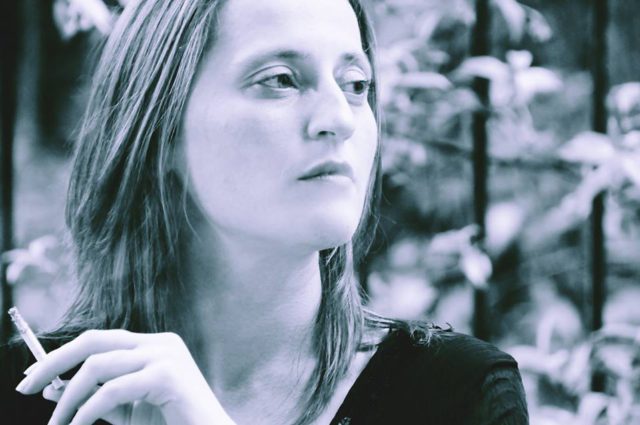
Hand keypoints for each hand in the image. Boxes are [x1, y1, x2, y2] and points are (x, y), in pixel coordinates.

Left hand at [15, 329, 235, 424]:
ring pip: (99, 366)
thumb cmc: (172, 423)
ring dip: (69, 397)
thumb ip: (95, 397)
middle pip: (95, 341)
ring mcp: (166, 355)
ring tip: (57, 423)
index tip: (33, 375)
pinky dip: (87, 411)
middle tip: (26, 386)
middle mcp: (161, 343)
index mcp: (154, 346)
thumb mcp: (127, 410)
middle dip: (55, 362)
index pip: (100, 340)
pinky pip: (112, 390)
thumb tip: (50, 389)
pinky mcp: (168, 375)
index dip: (63, 354)